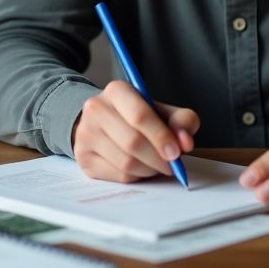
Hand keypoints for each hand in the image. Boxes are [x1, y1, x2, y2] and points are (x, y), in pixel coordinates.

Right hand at [72, 80, 198, 182]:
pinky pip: (118, 175)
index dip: (161, 137)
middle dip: (158, 159)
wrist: (102, 122)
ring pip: (126, 162)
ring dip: (149, 169)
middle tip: (172, 165)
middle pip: (133, 142)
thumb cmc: (137, 117)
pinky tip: (140, 168)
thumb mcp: (162, 111)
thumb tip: (185, 142)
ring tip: (156, 165)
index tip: (176, 152)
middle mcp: (96, 109)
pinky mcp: (83, 157)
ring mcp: (85, 134)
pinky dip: (136, 176)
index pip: (140, 116)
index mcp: (117, 91)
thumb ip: (182, 120)